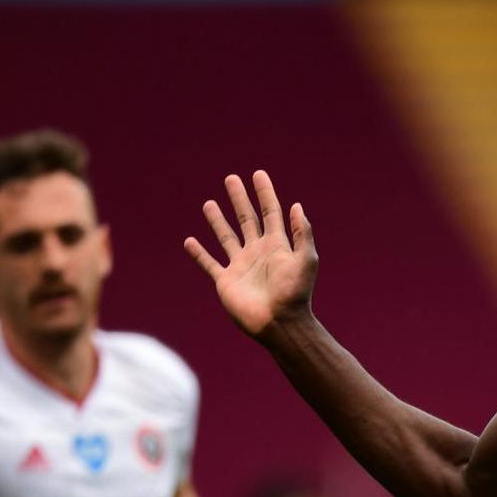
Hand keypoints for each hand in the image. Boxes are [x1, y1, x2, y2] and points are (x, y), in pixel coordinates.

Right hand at [184, 170, 316, 338]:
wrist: (280, 323)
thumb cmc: (295, 294)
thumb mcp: (306, 260)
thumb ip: (302, 233)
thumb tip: (296, 205)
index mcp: (276, 246)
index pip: (270, 212)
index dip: (265, 193)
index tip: (258, 174)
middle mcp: (257, 252)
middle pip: (246, 219)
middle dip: (239, 199)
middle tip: (231, 179)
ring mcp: (241, 266)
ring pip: (226, 237)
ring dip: (217, 221)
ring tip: (209, 204)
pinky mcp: (226, 281)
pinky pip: (209, 263)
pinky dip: (199, 253)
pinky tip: (190, 242)